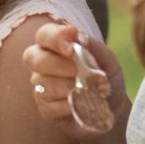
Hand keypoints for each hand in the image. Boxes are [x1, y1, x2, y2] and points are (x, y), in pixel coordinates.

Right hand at [21, 22, 128, 141]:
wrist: (111, 105)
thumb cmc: (104, 76)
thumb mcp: (107, 59)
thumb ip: (94, 47)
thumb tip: (80, 39)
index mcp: (54, 45)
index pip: (43, 35)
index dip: (54, 39)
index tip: (71, 49)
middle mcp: (42, 63)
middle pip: (33, 57)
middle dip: (59, 65)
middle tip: (79, 71)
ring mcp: (41, 86)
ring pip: (42, 83)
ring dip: (67, 86)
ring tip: (87, 89)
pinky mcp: (45, 108)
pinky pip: (50, 106)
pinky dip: (69, 105)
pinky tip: (81, 104)